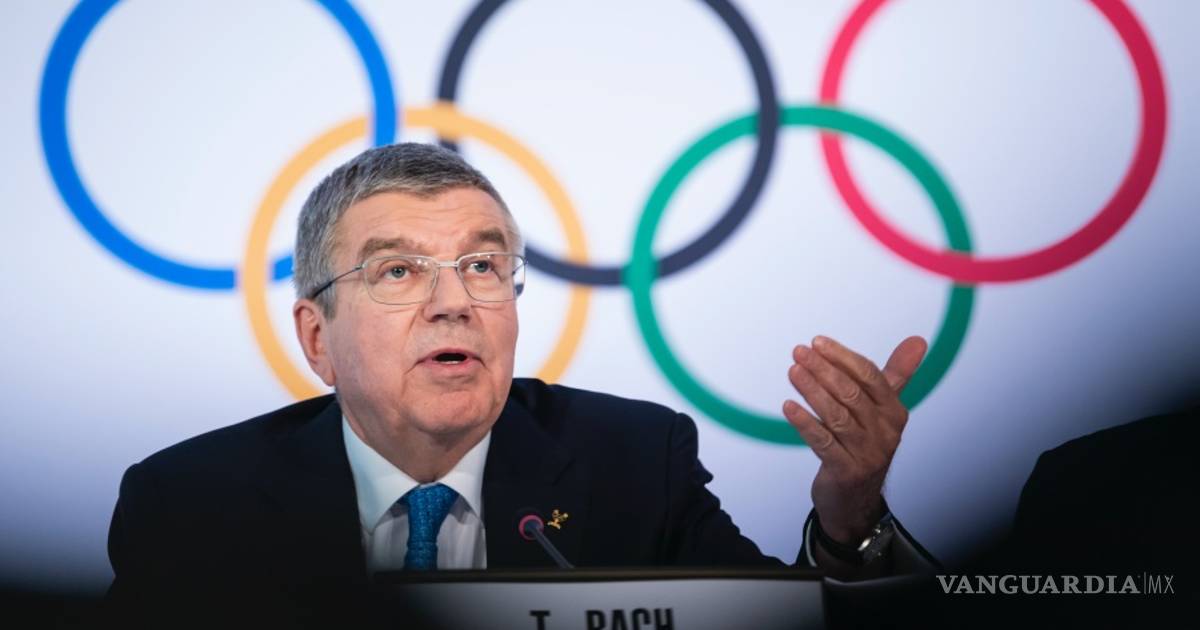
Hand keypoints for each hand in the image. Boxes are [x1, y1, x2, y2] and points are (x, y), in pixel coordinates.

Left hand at [782, 335, 926, 543]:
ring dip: (812, 390)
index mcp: (894, 412)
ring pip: (836, 415)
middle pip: (851, 393)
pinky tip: (789, 407)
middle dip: (823, 369)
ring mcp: (866, 453)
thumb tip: (918, 341)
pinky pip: (823, 442)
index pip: (870, 377)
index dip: (843, 358)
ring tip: (794, 372)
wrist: (856, 500)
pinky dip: (805, 423)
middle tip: (799, 352)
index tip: (818, 342)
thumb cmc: (866, 445)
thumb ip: (896, 374)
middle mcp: (884, 432)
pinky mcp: (846, 471)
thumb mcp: (882, 410)